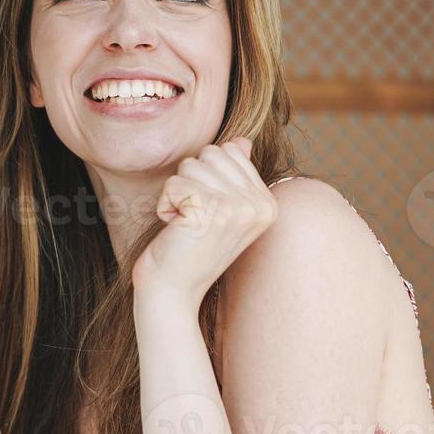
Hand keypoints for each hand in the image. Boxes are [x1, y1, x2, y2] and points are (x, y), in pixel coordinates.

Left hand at [132, 137, 277, 303]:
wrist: (172, 292)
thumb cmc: (190, 248)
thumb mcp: (219, 209)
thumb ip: (234, 173)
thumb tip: (241, 142)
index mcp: (268, 203)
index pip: (229, 151)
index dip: (205, 177)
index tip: (207, 213)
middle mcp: (260, 205)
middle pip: (210, 154)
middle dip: (190, 182)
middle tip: (194, 220)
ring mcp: (239, 209)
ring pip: (191, 165)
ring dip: (177, 194)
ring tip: (185, 226)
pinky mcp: (211, 211)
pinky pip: (174, 183)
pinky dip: (166, 205)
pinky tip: (175, 230)